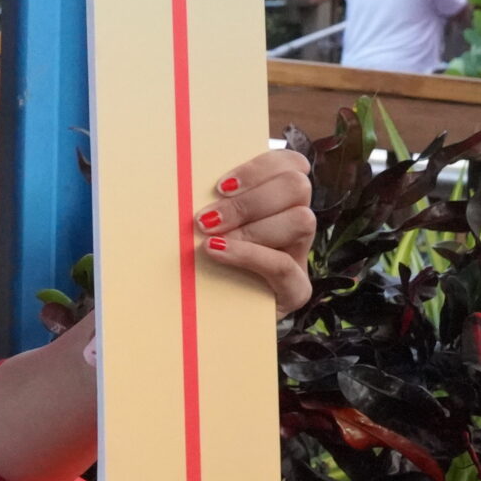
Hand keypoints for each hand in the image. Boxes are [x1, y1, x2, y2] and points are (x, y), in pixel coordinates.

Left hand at [196, 148, 315, 314]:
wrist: (202, 316)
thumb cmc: (196, 258)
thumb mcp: (203, 221)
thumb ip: (207, 197)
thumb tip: (179, 173)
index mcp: (275, 197)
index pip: (291, 164)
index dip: (260, 167)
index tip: (219, 185)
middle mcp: (294, 222)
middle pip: (297, 187)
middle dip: (249, 200)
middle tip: (205, 219)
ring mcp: (298, 255)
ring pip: (301, 220)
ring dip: (250, 227)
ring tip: (210, 238)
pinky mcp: (296, 289)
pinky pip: (285, 265)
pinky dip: (248, 255)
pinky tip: (216, 252)